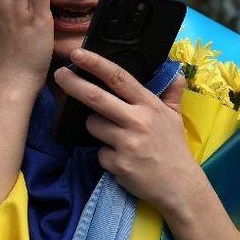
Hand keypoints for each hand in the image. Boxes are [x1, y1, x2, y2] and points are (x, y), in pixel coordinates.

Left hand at [53, 49, 201, 216]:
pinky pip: (99, 153)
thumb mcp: (176, 118)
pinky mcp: (118, 163)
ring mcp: (126, 143)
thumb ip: (172, 94)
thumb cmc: (174, 149)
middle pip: (96, 98)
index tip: (78, 54)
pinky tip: (122, 160)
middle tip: (59, 75)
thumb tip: (176, 73)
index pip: (119, 78)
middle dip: (74, 84)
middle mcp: (137, 121)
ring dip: (96, 128)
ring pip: (93, 125)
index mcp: (149, 105)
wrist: (180, 186)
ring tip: (115, 136)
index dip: (96, 64)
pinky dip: (106, 155)